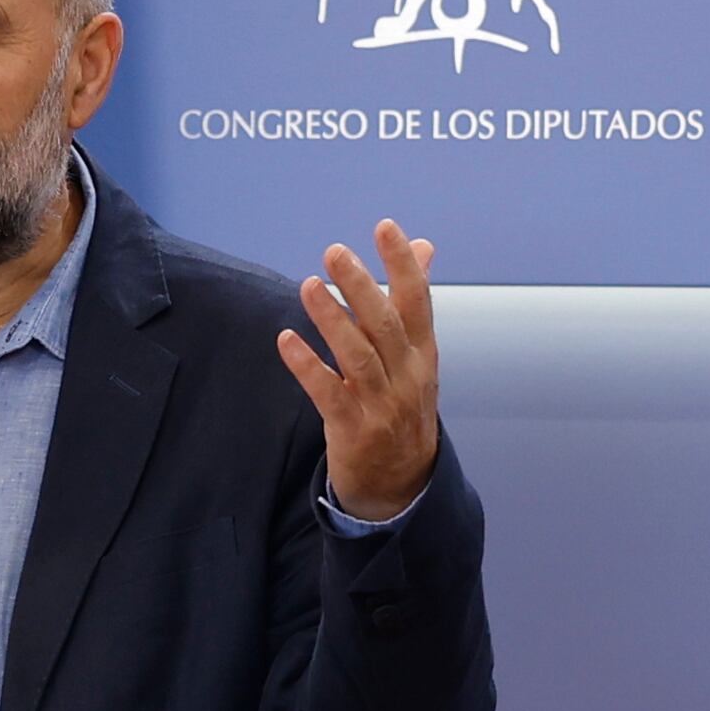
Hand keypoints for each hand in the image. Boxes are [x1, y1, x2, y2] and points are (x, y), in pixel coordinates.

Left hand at [274, 219, 440, 522]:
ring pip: (358, 356)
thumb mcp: (416, 356)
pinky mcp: (353, 429)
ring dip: (332, 319)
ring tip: (309, 285)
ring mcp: (382, 404)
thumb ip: (411, 302)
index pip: (417, 300)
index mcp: (423, 353)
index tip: (386, 227)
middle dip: (362, 286)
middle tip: (335, 252)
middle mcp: (407, 375)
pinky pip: (329, 393)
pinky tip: (286, 340)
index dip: (403, 264)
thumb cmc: (402, 407)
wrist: (403, 483)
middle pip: (385, 324)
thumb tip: (423, 246)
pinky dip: (308, 366)